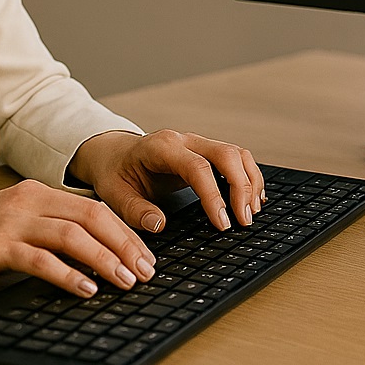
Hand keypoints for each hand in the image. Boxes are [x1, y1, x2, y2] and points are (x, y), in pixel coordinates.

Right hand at [0, 180, 155, 296]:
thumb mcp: (14, 224)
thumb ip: (47, 230)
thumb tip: (94, 254)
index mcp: (37, 192)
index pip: (95, 207)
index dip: (125, 231)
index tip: (145, 255)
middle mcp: (28, 200)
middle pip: (92, 217)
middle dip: (125, 244)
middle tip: (146, 271)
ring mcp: (12, 221)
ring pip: (72, 236)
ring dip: (104, 259)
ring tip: (124, 281)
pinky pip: (41, 259)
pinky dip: (68, 274)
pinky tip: (86, 289)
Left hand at [68, 129, 266, 234]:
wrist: (112, 153)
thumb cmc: (114, 172)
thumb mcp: (113, 193)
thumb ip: (134, 210)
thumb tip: (159, 224)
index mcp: (161, 147)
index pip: (198, 167)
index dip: (214, 196)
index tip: (222, 222)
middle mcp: (184, 140)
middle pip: (227, 154)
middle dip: (241, 187)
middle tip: (244, 220)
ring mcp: (197, 144)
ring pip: (237, 154)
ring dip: (249, 182)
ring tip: (251, 212)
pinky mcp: (205, 152)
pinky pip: (235, 159)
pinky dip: (247, 177)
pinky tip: (252, 199)